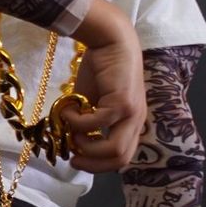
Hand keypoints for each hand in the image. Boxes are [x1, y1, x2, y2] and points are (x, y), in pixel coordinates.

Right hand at [59, 46, 144, 175]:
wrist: (111, 41)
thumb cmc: (101, 70)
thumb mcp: (92, 102)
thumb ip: (87, 122)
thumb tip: (72, 139)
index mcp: (132, 123)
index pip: (122, 157)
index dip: (99, 165)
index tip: (76, 159)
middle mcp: (136, 121)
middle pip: (121, 159)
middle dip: (93, 164)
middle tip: (73, 158)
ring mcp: (132, 113)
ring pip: (115, 149)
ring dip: (88, 147)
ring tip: (72, 134)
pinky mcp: (122, 103)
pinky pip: (97, 124)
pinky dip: (78, 123)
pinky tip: (69, 111)